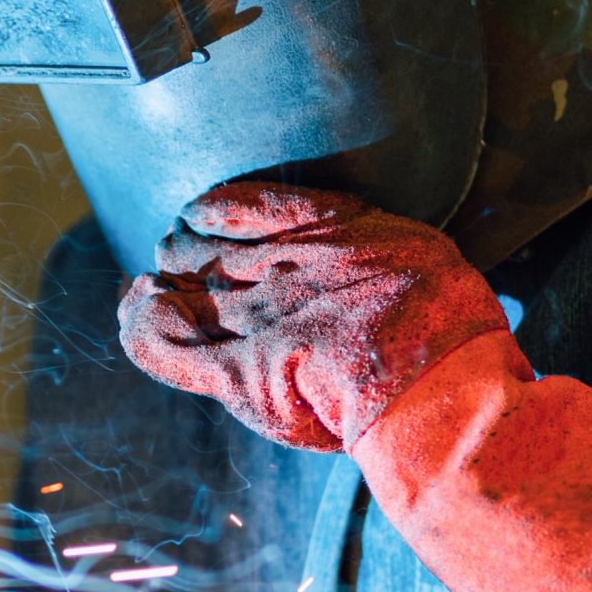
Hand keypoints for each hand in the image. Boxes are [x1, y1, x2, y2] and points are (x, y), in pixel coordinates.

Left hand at [117, 182, 509, 450]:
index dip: (220, 208)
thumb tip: (376, 270)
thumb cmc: (452, 337)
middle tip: (177, 263)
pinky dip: (141, 326)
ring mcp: (259, 316)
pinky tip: (138, 311)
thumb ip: (384, 257)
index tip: (200, 214)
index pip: (257, 205)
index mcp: (337, 233)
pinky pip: (164, 341)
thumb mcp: (427, 261)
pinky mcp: (240, 371)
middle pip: (210, 246)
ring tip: (150, 289)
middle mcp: (287, 266)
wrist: (439, 387)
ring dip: (161, 286)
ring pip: (181, 286)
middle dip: (187, 252)